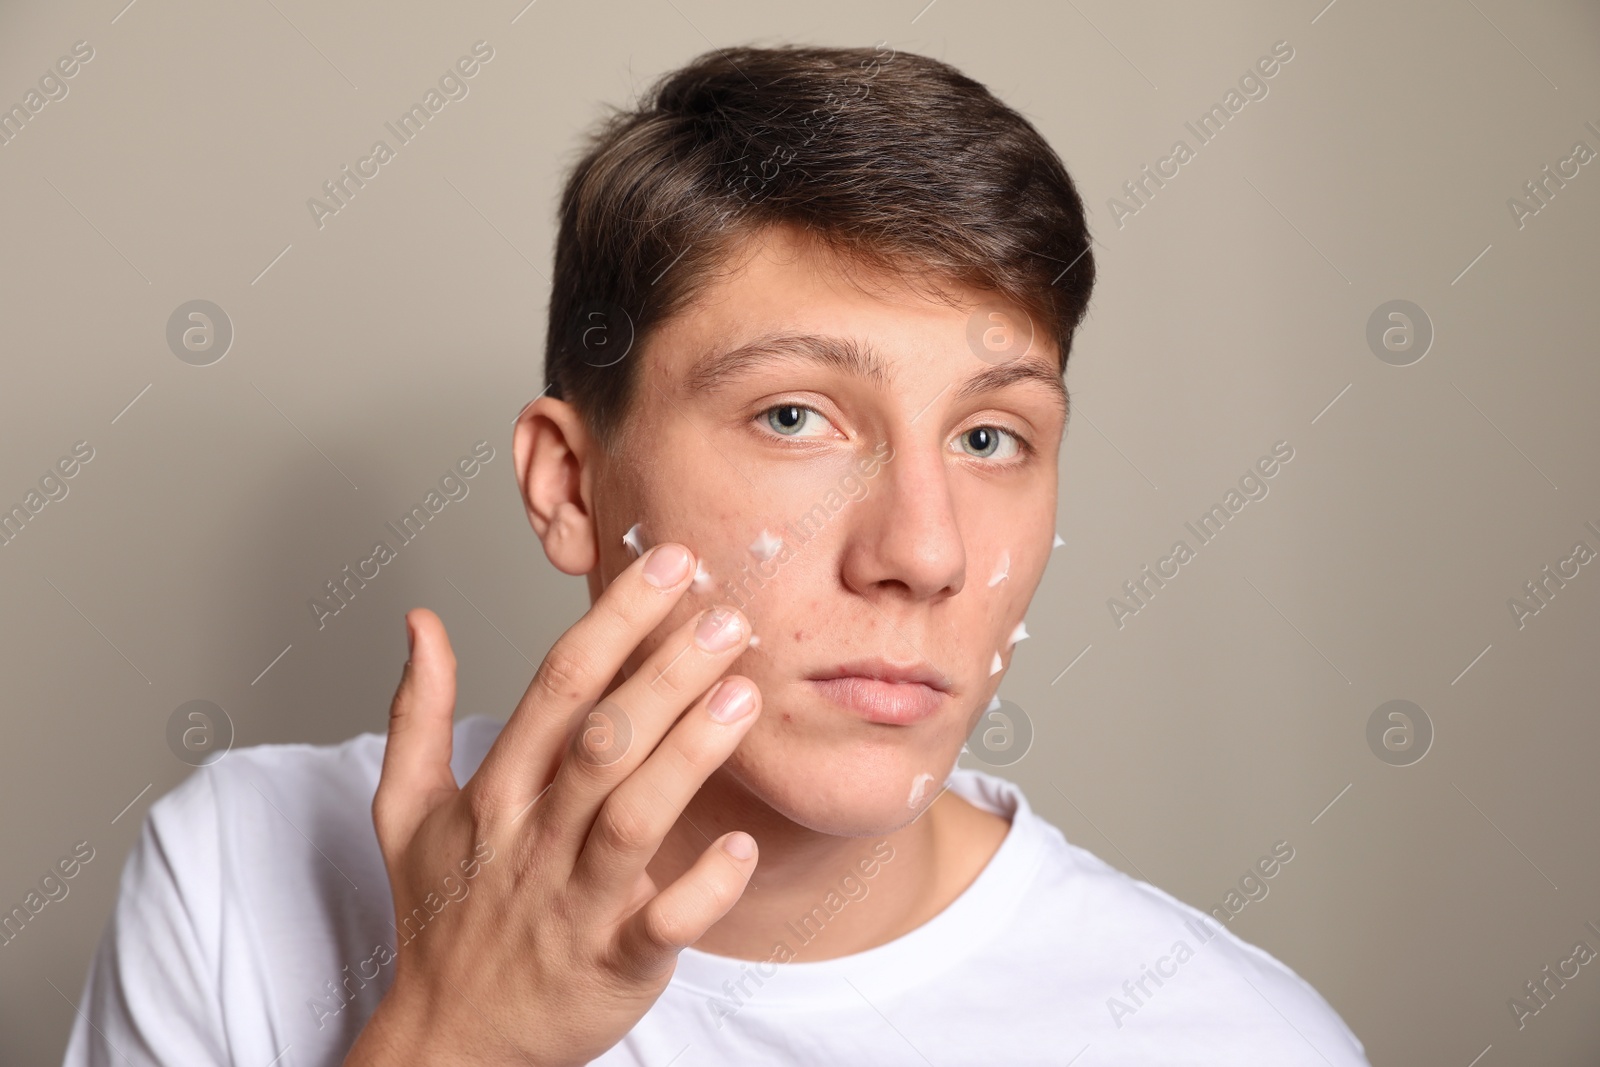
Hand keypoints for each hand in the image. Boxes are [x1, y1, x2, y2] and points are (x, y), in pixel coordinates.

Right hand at [345, 543, 761, 1066]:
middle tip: (728, 614)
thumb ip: (416, 712)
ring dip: (689, 756)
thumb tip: (422, 622)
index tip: (668, 564)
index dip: (614, 622)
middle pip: (601, 741)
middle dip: (666, 672)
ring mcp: (571, 905)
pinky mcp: (611, 966)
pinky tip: (742, 844)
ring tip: (744, 697)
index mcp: (493, 793)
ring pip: (632, 820)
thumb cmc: (442, 914)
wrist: (448, 1042)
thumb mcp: (404, 810)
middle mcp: (532, 841)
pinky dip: (702, 889)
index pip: (555, 687)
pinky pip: (660, 926)